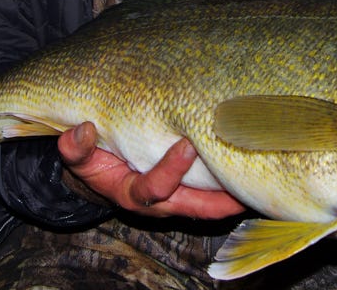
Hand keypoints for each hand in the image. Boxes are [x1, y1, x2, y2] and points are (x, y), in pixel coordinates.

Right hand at [57, 121, 246, 218]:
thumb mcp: (80, 157)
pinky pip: (213, 195)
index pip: (153, 188)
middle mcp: (158, 202)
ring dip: (232, 195)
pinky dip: (231, 187)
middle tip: (242, 184)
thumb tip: (81, 131)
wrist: (99, 171)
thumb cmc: (94, 159)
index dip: (170, 169)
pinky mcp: (189, 190)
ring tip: (259, 180)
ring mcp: (176, 199)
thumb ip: (77, 148)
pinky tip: (254, 169)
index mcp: (130, 192)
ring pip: (208, 204)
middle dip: (218, 199)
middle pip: (192, 206)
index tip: (187, 145)